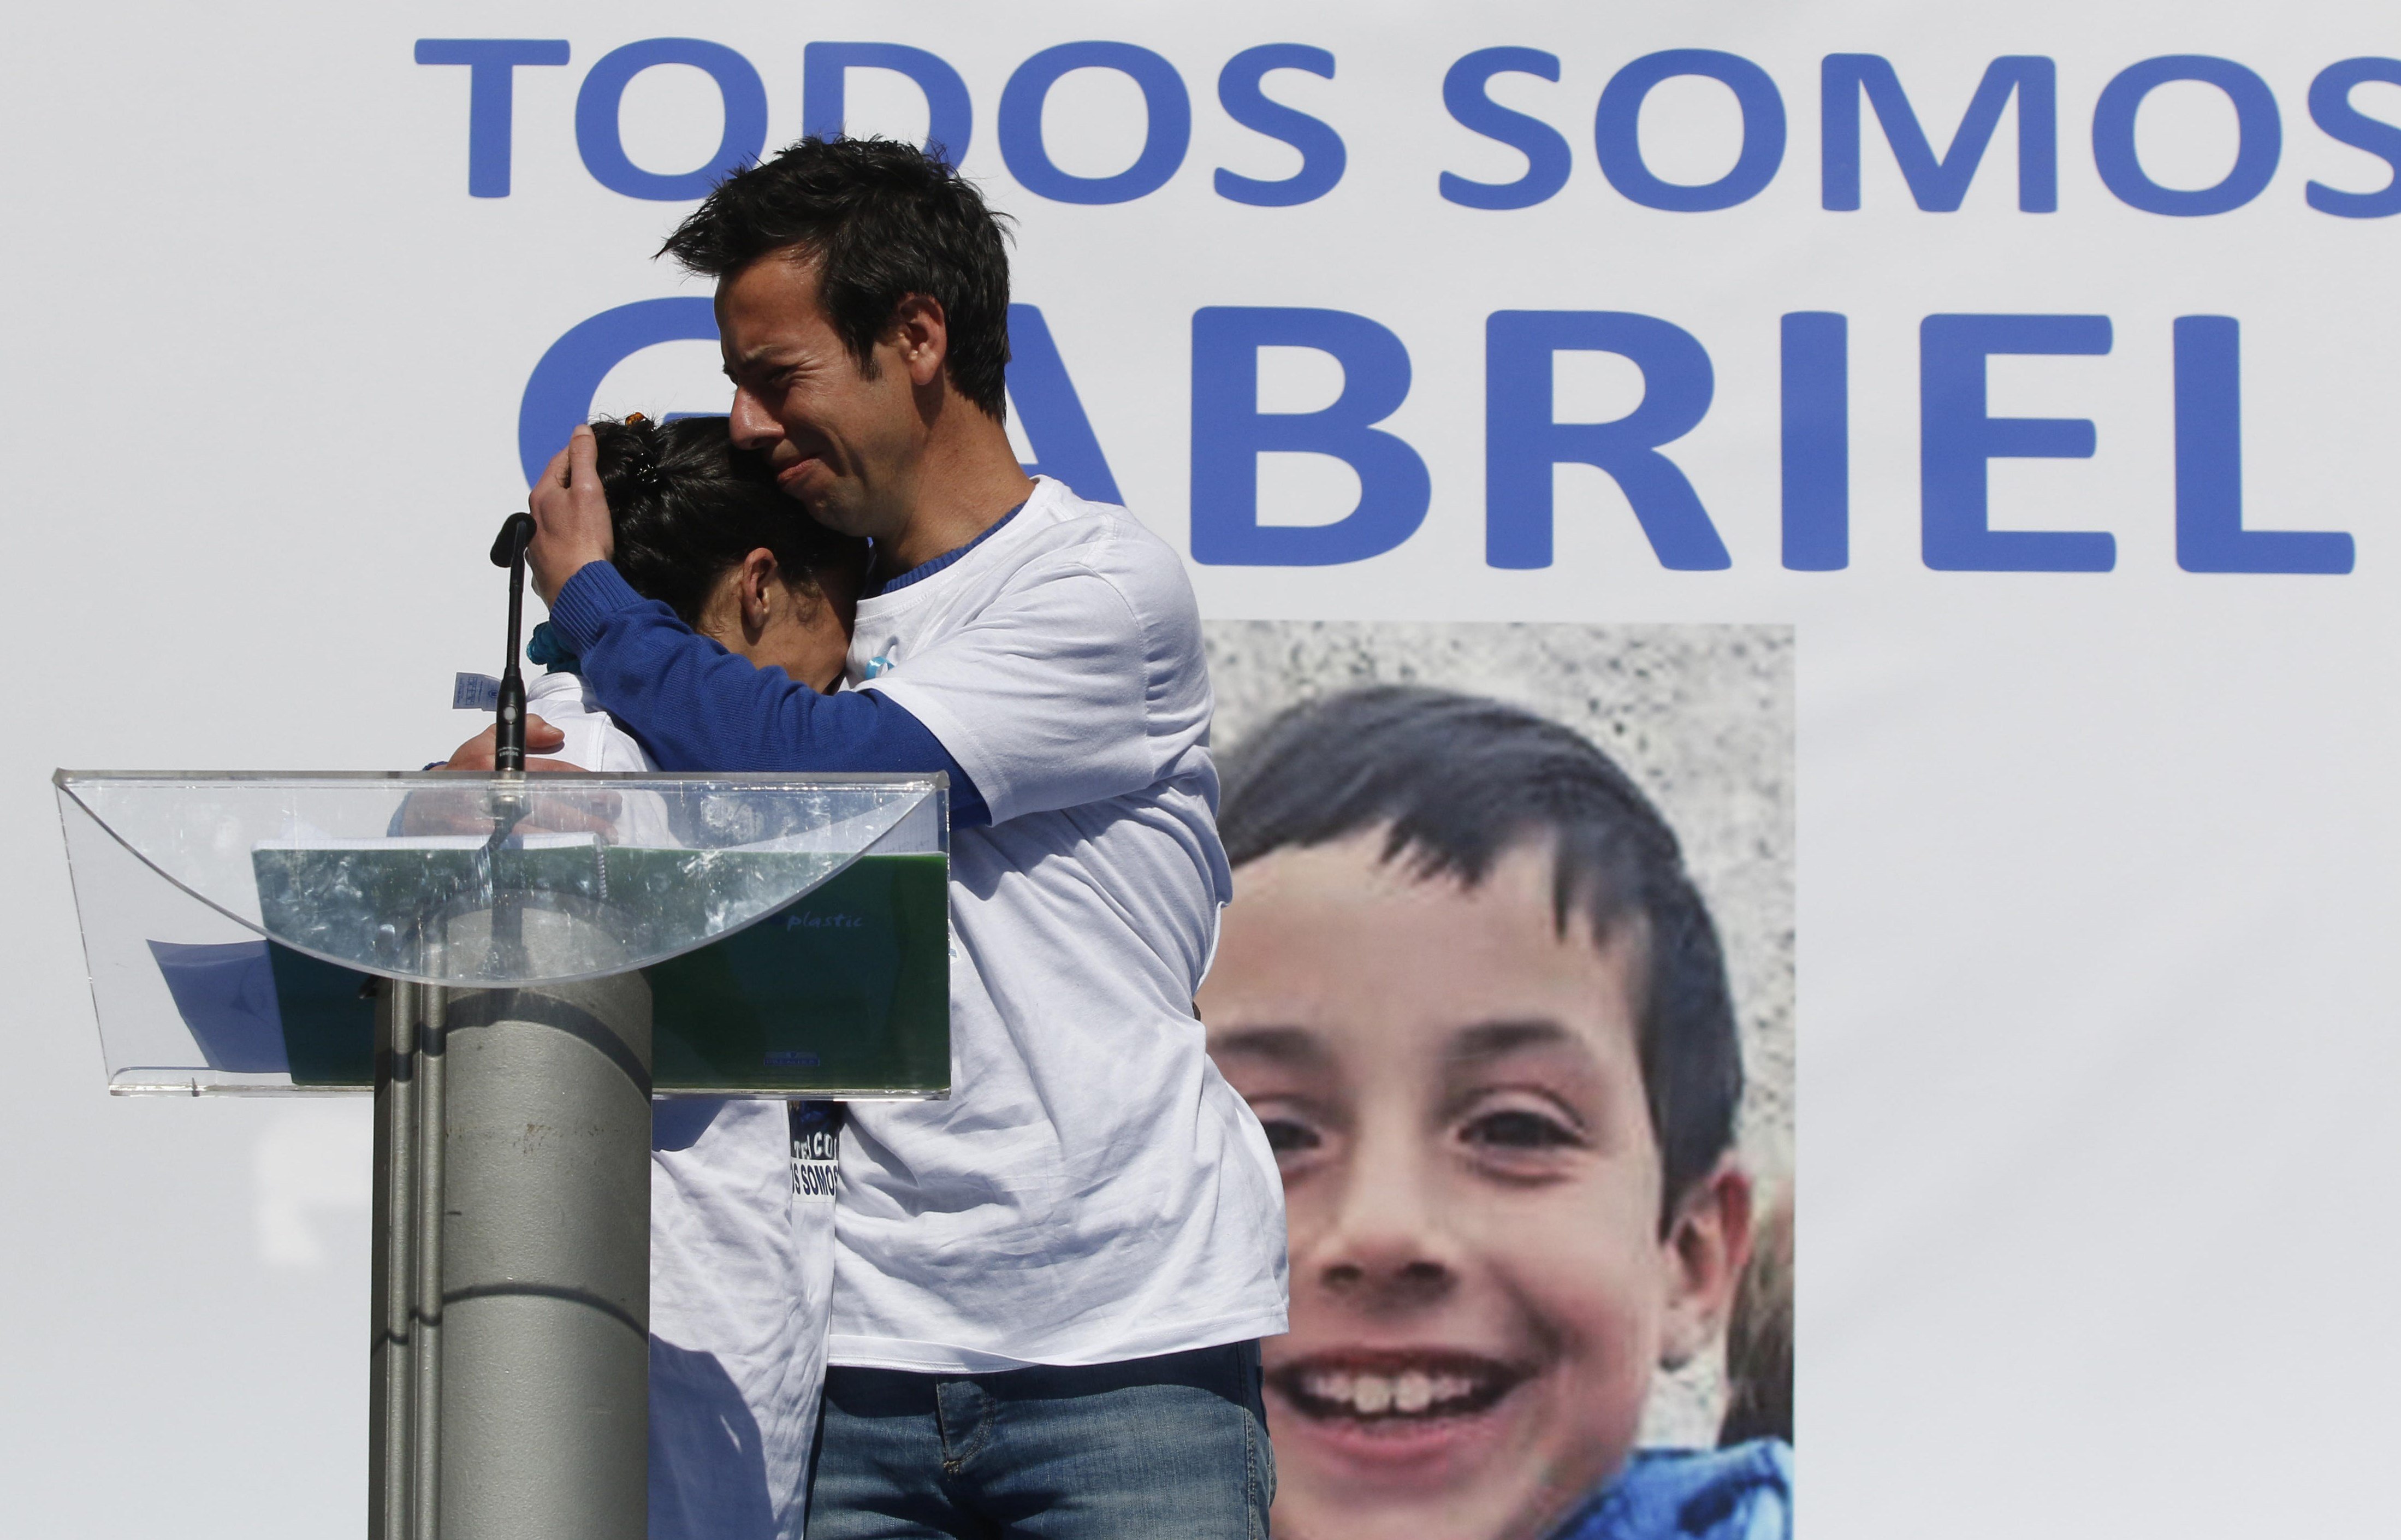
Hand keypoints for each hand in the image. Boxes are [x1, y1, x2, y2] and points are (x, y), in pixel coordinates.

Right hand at [401, 716, 613, 836]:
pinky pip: (518, 852)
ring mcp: (486, 822)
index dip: (582, 782)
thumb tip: (557, 734)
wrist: (421, 810)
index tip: (606, 793)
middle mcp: (494, 792)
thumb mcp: (484, 742)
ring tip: (596, 843)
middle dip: (583, 817)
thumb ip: (523, 729)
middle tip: (608, 827)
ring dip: (570, 839)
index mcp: (499, 763)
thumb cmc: (460, 774)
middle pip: (549, 805)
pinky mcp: (480, 845)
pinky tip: (564, 860)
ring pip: (537, 833)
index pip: (551, 772)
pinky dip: (543, 856)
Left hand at [527, 424, 612, 602]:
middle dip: (573, 480)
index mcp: (542, 496)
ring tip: (592, 509)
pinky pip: (558, 543)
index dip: (578, 450)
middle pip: (555, 489)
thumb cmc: (583, 541)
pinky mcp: (546, 566)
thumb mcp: (589, 490)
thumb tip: (580, 431)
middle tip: (597, 475)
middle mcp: (534, 519)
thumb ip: (583, 457)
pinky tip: (583, 542)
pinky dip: (570, 536)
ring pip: (554, 518)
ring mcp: (537, 544)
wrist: (579, 589)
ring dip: (570, 509)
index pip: (559, 462)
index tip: (593, 445)